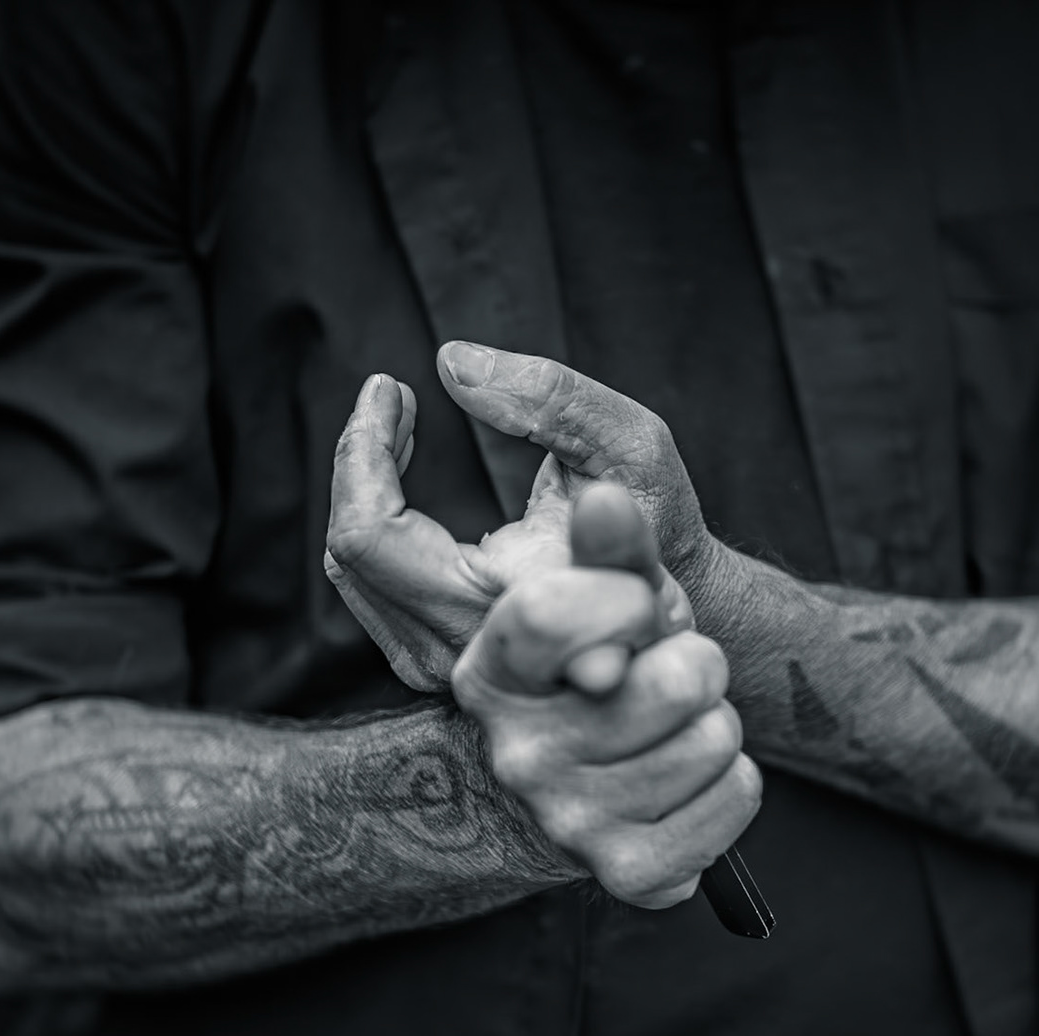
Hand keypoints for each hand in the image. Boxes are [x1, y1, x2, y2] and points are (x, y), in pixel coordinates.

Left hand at [325, 369, 693, 689]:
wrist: (685, 619)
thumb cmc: (664, 529)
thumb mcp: (634, 447)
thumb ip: (554, 400)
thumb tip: (452, 363)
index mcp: (509, 604)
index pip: (373, 537)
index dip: (363, 452)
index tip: (390, 388)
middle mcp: (469, 653)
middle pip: (352, 558)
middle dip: (359, 461)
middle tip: (391, 398)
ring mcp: (453, 668)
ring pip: (356, 579)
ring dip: (365, 492)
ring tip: (398, 427)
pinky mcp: (447, 661)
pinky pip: (378, 593)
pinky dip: (379, 527)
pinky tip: (403, 478)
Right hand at [451, 490, 761, 909]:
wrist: (595, 786)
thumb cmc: (606, 670)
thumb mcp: (606, 599)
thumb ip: (610, 546)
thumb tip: (605, 495)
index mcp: (491, 672)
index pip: (552, 611)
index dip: (624, 599)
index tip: (636, 609)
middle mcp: (517, 753)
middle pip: (677, 678)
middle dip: (694, 662)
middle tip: (660, 678)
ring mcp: (570, 821)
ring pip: (717, 738)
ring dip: (715, 723)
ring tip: (672, 729)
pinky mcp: (631, 872)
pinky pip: (738, 797)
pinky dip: (733, 783)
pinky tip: (688, 781)